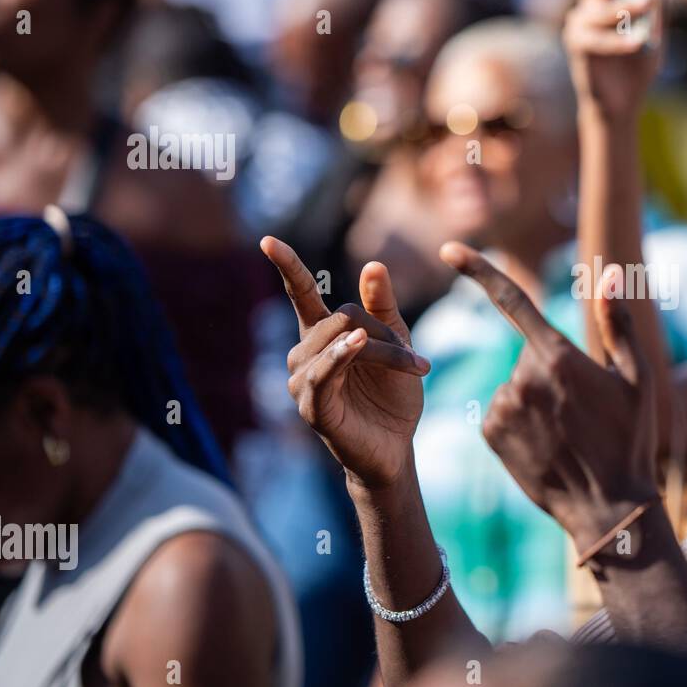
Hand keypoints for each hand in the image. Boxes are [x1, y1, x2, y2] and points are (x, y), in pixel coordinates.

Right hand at [261, 236, 429, 490]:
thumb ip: (384, 306)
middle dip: (383, 333)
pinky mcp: (312, 409)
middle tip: (418, 358)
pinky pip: (319, 375)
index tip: (268, 240)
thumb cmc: (393, 395)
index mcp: (323, 336)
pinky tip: (354, 345)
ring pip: (335, 343)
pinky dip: (337, 357)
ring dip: (377, 350)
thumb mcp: (397, 343)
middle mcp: (305, 356)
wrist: (398, 447)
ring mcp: (304, 383)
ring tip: (411, 364)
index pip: (301, 294)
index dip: (287, 267)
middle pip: (339, 318)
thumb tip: (373, 264)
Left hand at [439, 242, 658, 550]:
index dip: (478, 270)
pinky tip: (544, 445)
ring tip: (565, 434)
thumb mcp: (637, 379)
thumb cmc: (631, 439)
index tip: (449, 248)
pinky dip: (519, 423)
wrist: (609, 507)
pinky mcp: (491, 433)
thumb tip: (611, 273)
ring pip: (515, 385)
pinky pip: (502, 413)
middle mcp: (524, 376)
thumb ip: (618, 323)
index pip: (512, 299)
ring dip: (535, 400)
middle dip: (549, 371)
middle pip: (528, 355)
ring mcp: (505, 407)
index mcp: (559, 355)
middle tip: (582, 411)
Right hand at [564, 0, 661, 118]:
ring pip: (606, 9)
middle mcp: (589, 4)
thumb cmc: (636, 65)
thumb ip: (654, 5)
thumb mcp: (652, 29)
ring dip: (630, 5)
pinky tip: (640, 43)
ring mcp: (580, 23)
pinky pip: (601, 40)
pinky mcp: (577, 46)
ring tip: (649, 2)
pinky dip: (622, 41)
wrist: (620, 105)